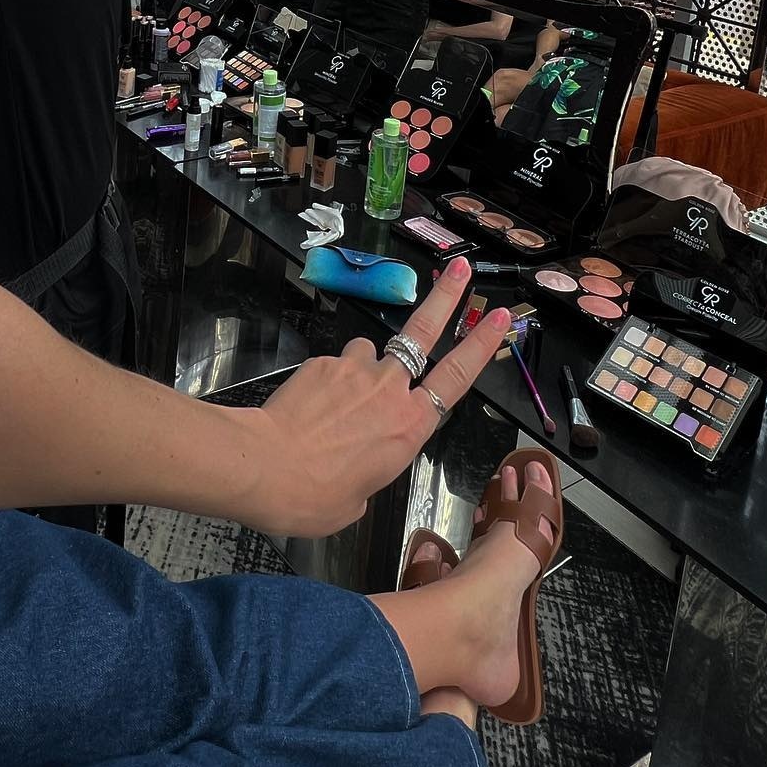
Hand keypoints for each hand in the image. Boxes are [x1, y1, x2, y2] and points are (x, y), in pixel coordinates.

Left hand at [234, 256, 510, 536]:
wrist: (265, 468)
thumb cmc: (316, 496)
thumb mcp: (360, 497)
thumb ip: (373, 465)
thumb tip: (358, 454)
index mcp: (411, 427)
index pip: (460, 376)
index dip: (483, 344)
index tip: (501, 316)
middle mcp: (390, 388)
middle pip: (425, 331)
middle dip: (447, 296)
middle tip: (461, 269)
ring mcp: (355, 369)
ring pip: (370, 352)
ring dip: (363, 368)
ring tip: (337, 402)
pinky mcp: (323, 362)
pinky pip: (335, 365)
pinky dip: (328, 381)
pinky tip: (309, 407)